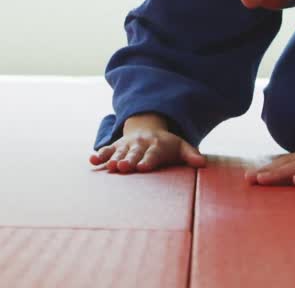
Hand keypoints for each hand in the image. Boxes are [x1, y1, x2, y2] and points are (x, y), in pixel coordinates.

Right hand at [90, 119, 206, 173]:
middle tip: (124, 167)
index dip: (149, 160)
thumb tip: (203, 163)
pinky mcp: (116, 146)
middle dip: (129, 160)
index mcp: (157, 145)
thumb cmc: (167, 145)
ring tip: (109, 166)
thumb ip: (191, 155)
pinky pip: (107, 149)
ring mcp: (127, 144)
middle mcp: (141, 144)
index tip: (144, 167)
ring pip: (119, 152)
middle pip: (134, 153)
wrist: (149, 127)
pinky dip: (99, 154)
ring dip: (113, 158)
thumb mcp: (181, 147)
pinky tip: (92, 161)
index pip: (153, 154)